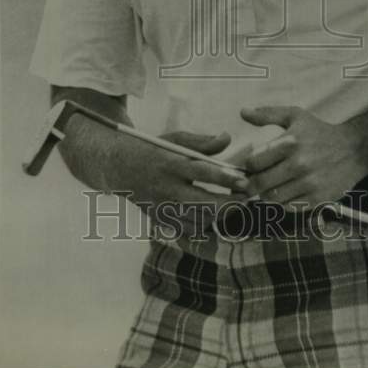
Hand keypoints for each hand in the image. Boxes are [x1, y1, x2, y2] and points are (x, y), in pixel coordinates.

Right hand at [106, 128, 249, 228]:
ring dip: (220, 215)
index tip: (244, 180)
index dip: (225, 178)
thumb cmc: (153, 149)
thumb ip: (203, 142)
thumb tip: (227, 138)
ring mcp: (162, 207)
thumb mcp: (175, 139)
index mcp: (171, 164)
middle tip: (247, 199)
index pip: (202, 173)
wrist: (120, 168)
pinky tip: (214, 214)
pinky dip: (204, 224)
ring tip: (235, 205)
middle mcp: (166, 188)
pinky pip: (188, 229)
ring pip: (198, 220)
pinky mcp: (160, 219)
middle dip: (228, 204)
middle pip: (202, 203)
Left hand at [241, 106, 367, 210]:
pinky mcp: (318, 199)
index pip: (254, 162)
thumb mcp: (295, 116)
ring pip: (272, 198)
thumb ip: (268, 114)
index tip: (252, 165)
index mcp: (290, 143)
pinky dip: (282, 203)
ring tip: (270, 186)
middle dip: (252, 184)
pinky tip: (285, 193)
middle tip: (254, 181)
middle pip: (260, 183)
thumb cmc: (320, 132)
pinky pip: (289, 207)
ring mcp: (309, 184)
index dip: (248, 166)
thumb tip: (243, 112)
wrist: (354, 149)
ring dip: (266, 194)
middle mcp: (299, 164)